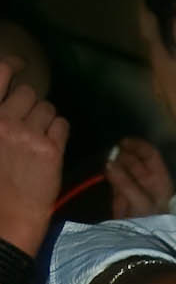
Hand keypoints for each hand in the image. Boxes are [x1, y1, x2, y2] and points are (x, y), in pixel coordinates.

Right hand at [0, 55, 67, 252]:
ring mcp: (27, 134)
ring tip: (41, 141)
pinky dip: (60, 134)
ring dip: (48, 120)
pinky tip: (52, 149)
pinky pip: (62, 125)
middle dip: (33, 105)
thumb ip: (0, 119)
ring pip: (48, 108)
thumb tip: (10, 101)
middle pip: (28, 92)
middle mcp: (3, 120)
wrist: (7, 219)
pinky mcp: (50, 149)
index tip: (23, 64)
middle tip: (32, 126)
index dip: (13, 64)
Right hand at [106, 136, 173, 217]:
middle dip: (123, 154)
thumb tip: (109, 163)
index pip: (150, 155)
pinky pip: (116, 182)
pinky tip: (106, 173)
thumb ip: (125, 183)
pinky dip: (111, 177)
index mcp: (160, 180)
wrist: (144, 247)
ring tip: (108, 164)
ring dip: (116, 164)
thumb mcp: (141, 203)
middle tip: (112, 154)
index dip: (138, 146)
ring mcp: (135, 189)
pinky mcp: (122, 198)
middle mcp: (149, 182)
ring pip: (124, 169)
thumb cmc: (150, 223)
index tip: (122, 142)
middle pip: (135, 160)